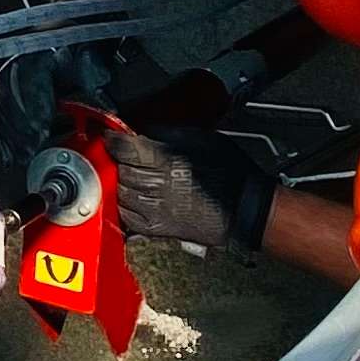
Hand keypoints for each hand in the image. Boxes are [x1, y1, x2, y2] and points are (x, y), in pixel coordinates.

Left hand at [112, 124, 273, 253]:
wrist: (246, 207)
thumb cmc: (230, 171)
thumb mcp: (201, 138)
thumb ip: (167, 133)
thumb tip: (143, 132)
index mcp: (165, 160)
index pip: (123, 149)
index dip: (114, 140)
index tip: (113, 136)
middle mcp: (156, 187)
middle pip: (119, 170)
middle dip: (118, 160)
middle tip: (125, 154)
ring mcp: (155, 210)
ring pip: (119, 193)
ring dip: (120, 183)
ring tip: (130, 175)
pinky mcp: (157, 229)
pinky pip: (127, 218)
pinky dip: (124, 206)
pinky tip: (132, 197)